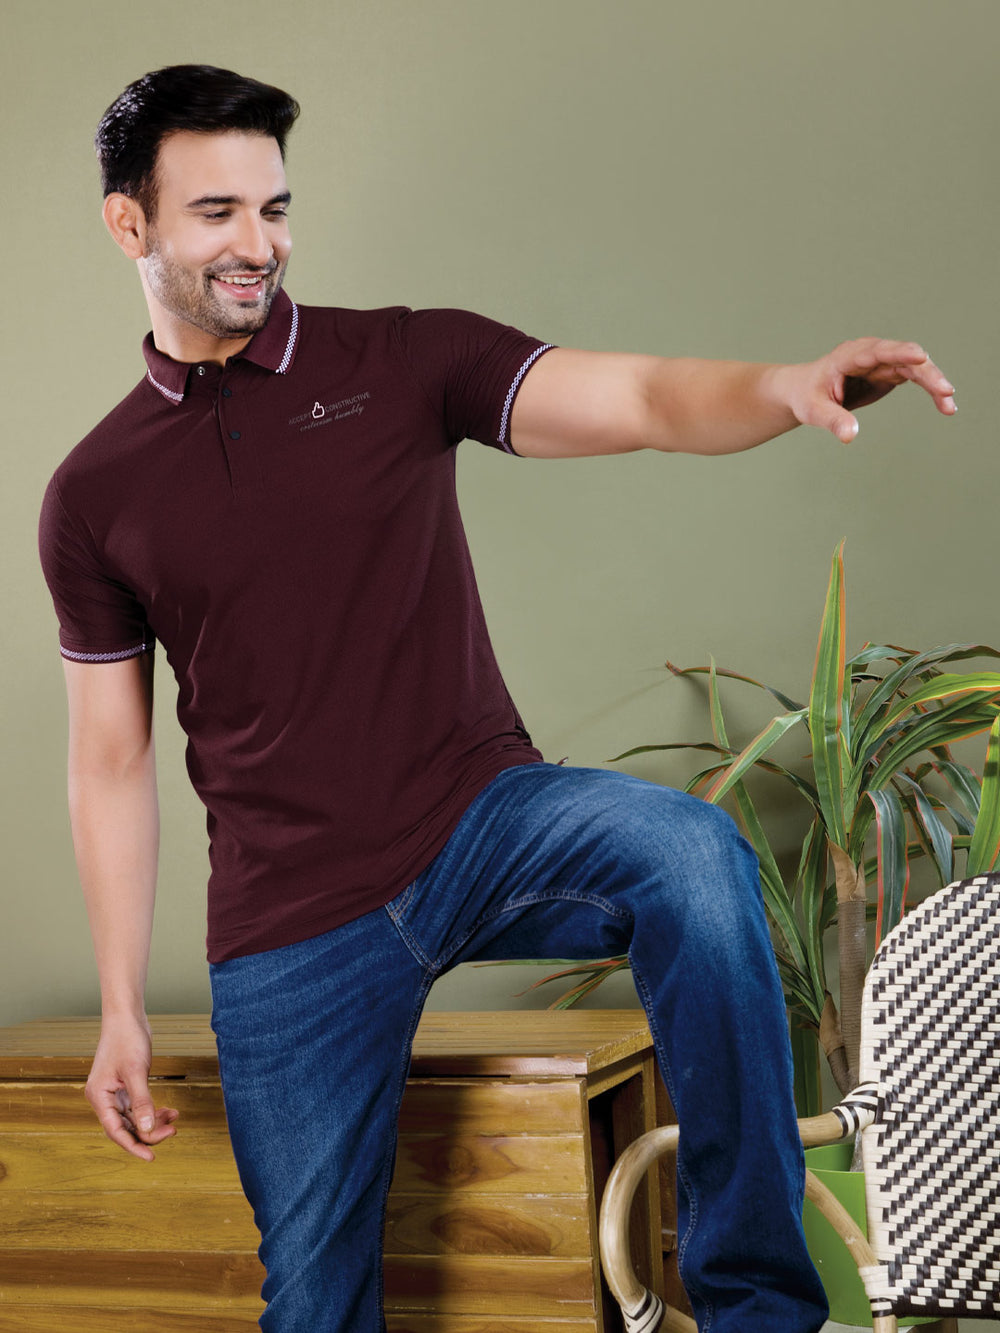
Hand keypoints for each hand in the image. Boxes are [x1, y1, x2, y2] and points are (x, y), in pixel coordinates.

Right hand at [85, 1015, 178, 1160]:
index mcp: (99, 1097)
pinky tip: (170, 1110)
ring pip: (135, 1118)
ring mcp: (115, 1093)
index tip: (151, 1157)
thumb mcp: (136, 1071)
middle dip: (148, 1132)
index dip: (133, 1146)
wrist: (127, 1016)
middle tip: (173, 1131)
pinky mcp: (126, 1086)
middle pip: (126, 1127)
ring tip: (175, 1119)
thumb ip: (142, 1101)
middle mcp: (104, 1098)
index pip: (115, 1131)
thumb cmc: (126, 1039)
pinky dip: (154, 1110)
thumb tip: (146, 1130)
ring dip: (154, 1121)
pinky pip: (139, 1107)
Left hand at [780, 337, 956, 443]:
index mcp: (849, 356)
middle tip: (946, 392)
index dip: (900, 352)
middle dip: (926, 373)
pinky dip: (930, 390)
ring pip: (915, 368)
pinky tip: (945, 406)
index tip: (921, 356)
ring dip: (934, 384)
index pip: (877, 351)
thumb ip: (832, 420)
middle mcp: (870, 354)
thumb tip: (850, 435)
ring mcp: (882, 362)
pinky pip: (915, 377)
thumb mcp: (814, 411)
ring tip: (949, 407)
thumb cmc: (807, 396)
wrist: (805, 390)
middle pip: (903, 359)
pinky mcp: (889, 373)